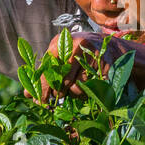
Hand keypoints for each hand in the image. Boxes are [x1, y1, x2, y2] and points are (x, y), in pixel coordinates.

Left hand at [23, 29, 144, 104]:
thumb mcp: (63, 59)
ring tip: (81, 84)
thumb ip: (46, 75)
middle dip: (59, 93)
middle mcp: (75, 45)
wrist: (116, 49)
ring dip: (77, 93)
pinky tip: (93, 83)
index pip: (45, 69)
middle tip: (60, 97)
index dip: (42, 87)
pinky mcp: (106, 66)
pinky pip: (93, 89)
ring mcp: (92, 55)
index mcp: (60, 42)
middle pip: (60, 81)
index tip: (38, 101)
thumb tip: (27, 95)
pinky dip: (91, 92)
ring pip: (77, 88)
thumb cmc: (83, 56)